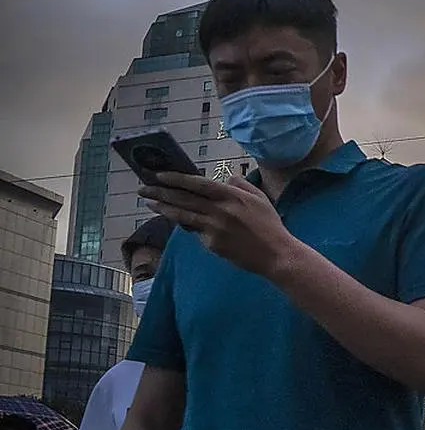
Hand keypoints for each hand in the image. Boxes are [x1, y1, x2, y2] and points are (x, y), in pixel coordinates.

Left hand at [140, 173, 298, 277]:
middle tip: (144, 188)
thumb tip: (225, 179)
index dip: (176, 178)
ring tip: (150, 203)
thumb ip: (241, 185)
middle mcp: (219, 210)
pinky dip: (187, 226)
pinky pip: (196, 232)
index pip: (196, 183)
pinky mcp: (213, 244)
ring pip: (182, 215)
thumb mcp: (260, 198)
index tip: (159, 175)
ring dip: (164, 208)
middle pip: (183, 198)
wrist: (276, 254)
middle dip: (161, 192)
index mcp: (231, 196)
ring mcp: (214, 228)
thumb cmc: (270, 225)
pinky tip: (179, 221)